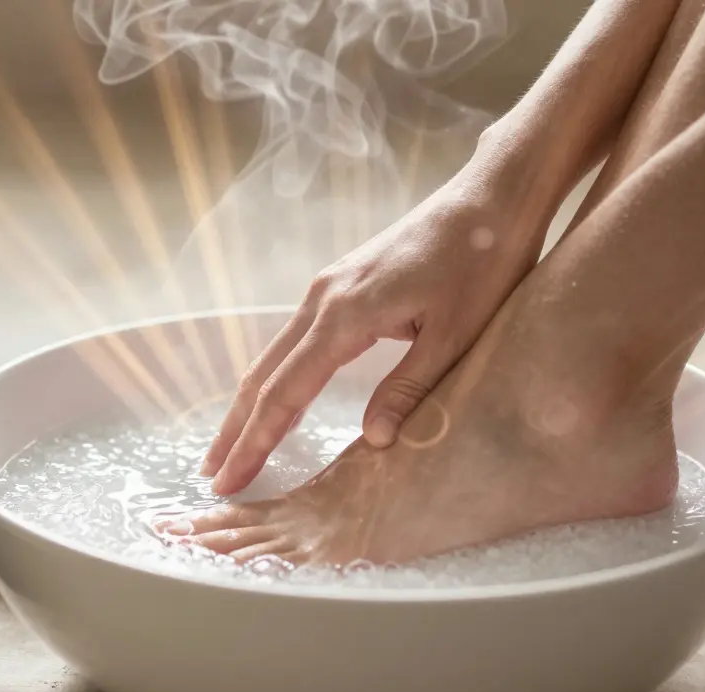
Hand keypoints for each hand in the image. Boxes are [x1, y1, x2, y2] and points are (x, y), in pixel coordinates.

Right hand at [202, 172, 545, 495]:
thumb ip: (408, 388)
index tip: (230, 480)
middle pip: (262, 375)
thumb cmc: (483, 262)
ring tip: (231, 447)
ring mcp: (326, 288)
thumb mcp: (456, 335)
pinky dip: (274, 378)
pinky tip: (275, 402)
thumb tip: (375, 441)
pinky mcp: (339, 284)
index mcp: (345, 314)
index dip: (256, 441)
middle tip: (214, 477)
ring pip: (273, 357)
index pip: (285, 392)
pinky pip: (292, 340)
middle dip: (235, 429)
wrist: (490, 197)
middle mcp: (322, 299)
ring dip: (249, 405)